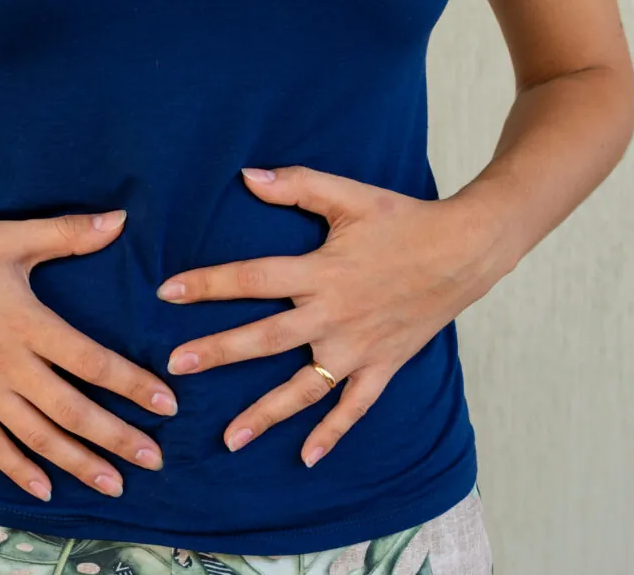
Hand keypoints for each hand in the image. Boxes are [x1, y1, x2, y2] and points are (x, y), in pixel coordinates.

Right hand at [0, 211, 177, 500]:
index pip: (91, 362)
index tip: (168, 404)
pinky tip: (44, 491)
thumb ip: (67, 233)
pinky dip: (17, 470)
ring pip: (37, 437)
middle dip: (117, 437)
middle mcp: (8, 365)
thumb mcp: (9, 238)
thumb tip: (120, 219)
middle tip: (155, 460)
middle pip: (72, 411)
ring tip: (114, 484)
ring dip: (77, 463)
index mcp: (27, 324)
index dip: (133, 384)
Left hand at [156, 167, 510, 466]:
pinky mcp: (382, 366)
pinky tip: (307, 458)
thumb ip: (298, 185)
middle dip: (218, 352)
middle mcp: (334, 315)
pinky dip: (333, 433)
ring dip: (265, 414)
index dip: (208, 284)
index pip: (253, 278)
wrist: (466, 250)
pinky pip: (355, 407)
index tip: (167, 293)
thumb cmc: (404, 220)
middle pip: (266, 338)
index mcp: (322, 272)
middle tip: (175, 368)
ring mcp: (358, 347)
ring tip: (229, 439)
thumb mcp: (350, 196)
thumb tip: (247, 175)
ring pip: (304, 388)